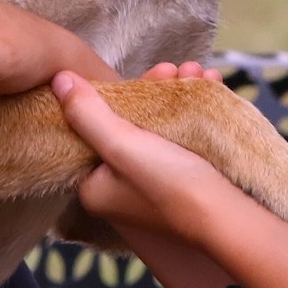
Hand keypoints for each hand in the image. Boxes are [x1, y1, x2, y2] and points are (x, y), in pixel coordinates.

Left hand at [51, 70, 237, 242]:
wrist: (228, 218)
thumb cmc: (170, 185)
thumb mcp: (121, 144)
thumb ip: (87, 112)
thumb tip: (58, 80)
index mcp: (95, 187)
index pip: (92, 131)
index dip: (113, 96)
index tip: (135, 74)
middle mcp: (120, 189)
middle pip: (128, 124)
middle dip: (153, 90)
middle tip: (174, 69)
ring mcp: (153, 184)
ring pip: (158, 125)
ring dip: (176, 93)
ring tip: (195, 72)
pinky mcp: (183, 179)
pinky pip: (180, 134)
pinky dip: (192, 108)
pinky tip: (208, 84)